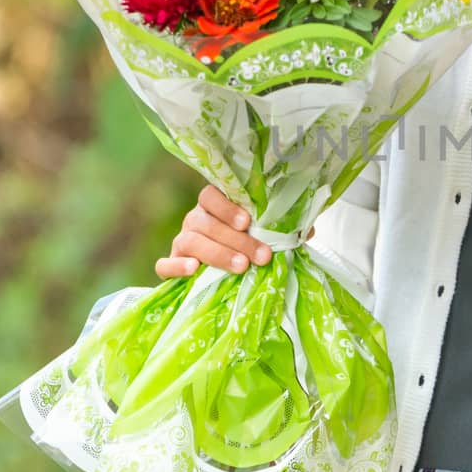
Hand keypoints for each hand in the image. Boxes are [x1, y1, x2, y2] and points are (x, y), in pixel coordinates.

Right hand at [154, 184, 275, 278]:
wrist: (225, 275)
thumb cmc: (249, 247)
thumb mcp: (265, 236)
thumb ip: (281, 230)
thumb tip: (307, 231)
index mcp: (214, 206)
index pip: (210, 196)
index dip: (227, 207)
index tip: (247, 222)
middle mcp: (194, 220)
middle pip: (206, 222)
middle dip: (236, 240)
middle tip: (261, 256)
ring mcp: (180, 241)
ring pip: (190, 241)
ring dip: (218, 254)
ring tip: (241, 266)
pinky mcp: (171, 264)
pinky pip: (164, 264)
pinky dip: (176, 266)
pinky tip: (194, 269)